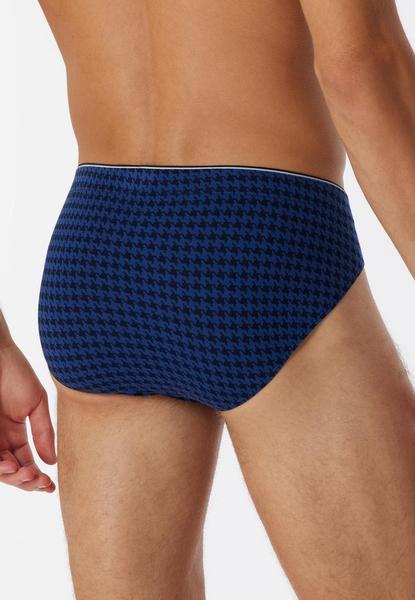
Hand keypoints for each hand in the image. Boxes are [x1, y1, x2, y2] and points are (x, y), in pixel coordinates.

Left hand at [0, 341, 56, 491]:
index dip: (37, 478)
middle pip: (12, 472)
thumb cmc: (16, 372)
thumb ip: (43, 432)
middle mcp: (0, 439)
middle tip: (38, 480)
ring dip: (13, 478)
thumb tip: (52, 460)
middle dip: (26, 482)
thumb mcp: (36, 403)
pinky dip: (0, 467)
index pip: (26, 463)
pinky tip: (10, 465)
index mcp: (16, 433)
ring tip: (24, 473)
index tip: (50, 486)